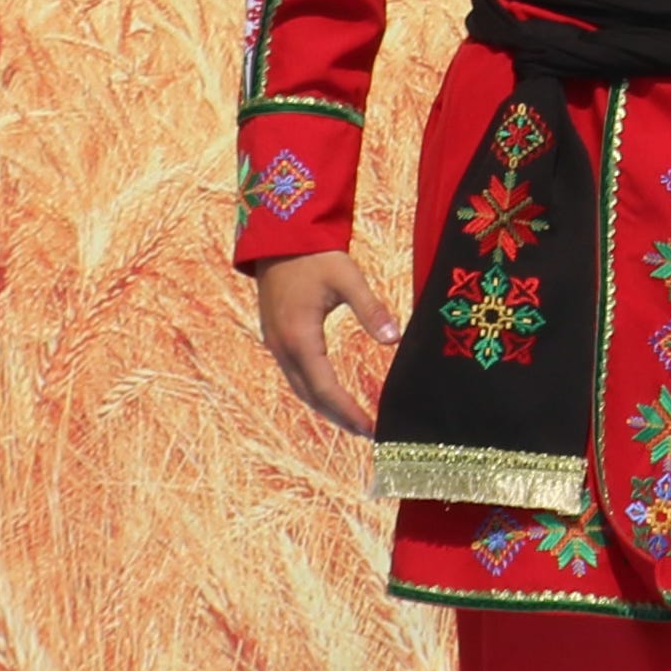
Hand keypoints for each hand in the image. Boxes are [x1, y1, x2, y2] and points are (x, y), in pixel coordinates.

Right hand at [252, 250, 398, 437]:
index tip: (372, 429)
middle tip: (369, 432)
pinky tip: (331, 394)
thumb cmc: (316, 256)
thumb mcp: (348, 278)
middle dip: (339, 417)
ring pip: (300, 387)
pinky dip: (315, 390)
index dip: (349, 412)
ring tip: (354, 421)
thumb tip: (394, 339)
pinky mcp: (276, 337)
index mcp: (299, 337)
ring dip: (326, 407)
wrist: (281, 238)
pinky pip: (295, 374)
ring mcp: (276, 343)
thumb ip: (371, 309)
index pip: (326, 388)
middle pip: (311, 396)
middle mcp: (283, 347)